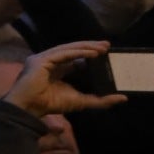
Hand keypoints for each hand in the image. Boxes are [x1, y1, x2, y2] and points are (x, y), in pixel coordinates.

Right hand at [1, 41, 126, 117]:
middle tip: (107, 45)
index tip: (105, 53)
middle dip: (90, 46)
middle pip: (72, 50)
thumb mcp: (82, 101)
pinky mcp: (41, 59)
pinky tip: (92, 53)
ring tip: (103, 48)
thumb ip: (101, 100)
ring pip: (68, 49)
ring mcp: (44, 58)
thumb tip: (123, 98)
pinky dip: (78, 52)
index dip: (89, 54)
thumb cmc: (50, 104)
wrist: (30, 108)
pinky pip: (63, 53)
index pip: (74, 58)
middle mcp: (49, 61)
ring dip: (87, 47)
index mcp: (56, 69)